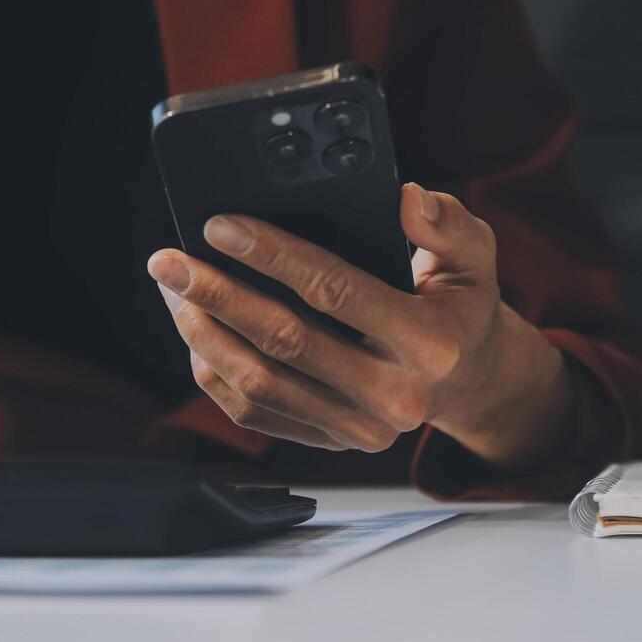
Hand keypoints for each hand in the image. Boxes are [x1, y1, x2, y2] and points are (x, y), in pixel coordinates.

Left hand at [148, 183, 581, 470]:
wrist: (468, 382)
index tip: (220, 226)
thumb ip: (447, 223)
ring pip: (257, 382)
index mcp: (429, 344)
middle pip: (283, 341)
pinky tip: (196, 329)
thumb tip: (407, 198)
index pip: (335, 291)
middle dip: (216, 294)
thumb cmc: (460, 306)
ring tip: (174, 289)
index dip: (272, 255)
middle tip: (167, 260)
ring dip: (204, 332)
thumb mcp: (474, 256)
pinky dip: (213, 370)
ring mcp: (357, 428)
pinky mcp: (327, 443)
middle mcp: (393, 395)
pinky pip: (252, 412)